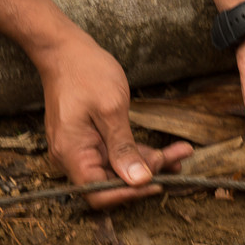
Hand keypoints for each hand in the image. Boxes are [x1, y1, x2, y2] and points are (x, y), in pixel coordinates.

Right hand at [29, 28, 192, 207]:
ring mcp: (80, 149)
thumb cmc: (85, 73)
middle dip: (146, 174)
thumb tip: (139, 181)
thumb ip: (124, 148)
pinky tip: (165, 150)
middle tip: (177, 160)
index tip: (157, 184)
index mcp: (72, 154)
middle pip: (112, 182)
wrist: (64, 50)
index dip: (129, 194)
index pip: (99, 193)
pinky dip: (138, 152)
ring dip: (148, 163)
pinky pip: (115, 154)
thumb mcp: (111, 110)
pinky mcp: (89, 140)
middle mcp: (72, 157)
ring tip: (180, 154)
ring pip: (118, 168)